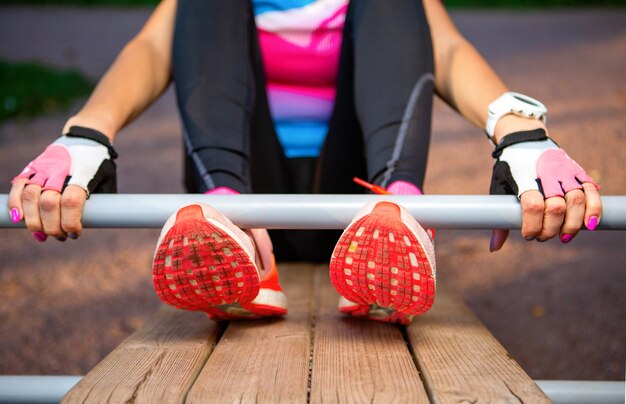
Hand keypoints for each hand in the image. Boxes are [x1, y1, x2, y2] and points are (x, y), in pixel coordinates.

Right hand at [8, 126, 116, 240]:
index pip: (71, 201)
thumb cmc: (99, 165)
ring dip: (33, 220)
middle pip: (48, 202)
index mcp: (83, 172)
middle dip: (52, 227)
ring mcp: (44, 166)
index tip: (75, 233)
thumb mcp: (108, 181)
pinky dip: (15, 203)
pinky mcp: (33, 166)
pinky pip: (19, 185)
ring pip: (30, 196)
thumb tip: (91, 227)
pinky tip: (18, 218)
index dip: (70, 222)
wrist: (86, 138)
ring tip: (42, 234)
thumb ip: (100, 202)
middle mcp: (61, 168)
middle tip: (61, 236)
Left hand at [489, 129, 600, 250]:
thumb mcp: (498, 188)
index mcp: (524, 178)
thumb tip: (494, 248)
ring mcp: (564, 171)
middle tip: (543, 237)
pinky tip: (588, 225)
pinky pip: (591, 191)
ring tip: (564, 237)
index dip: (532, 225)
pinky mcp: (577, 171)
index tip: (527, 234)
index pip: (533, 206)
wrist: (524, 140)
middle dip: (551, 229)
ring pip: (577, 200)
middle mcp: (546, 174)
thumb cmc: (509, 168)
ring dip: (573, 224)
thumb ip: (499, 219)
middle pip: (556, 207)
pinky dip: (594, 209)